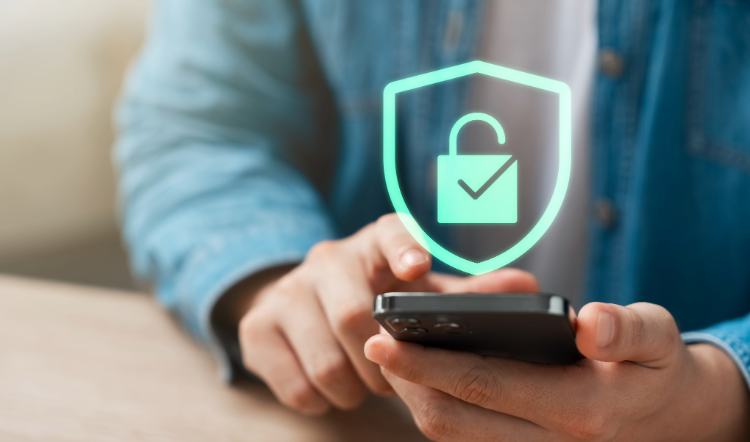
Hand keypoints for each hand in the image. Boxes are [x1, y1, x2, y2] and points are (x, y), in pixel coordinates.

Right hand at [237, 213, 538, 414]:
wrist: (303, 306)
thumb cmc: (377, 300)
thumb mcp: (422, 295)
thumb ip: (469, 295)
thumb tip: (528, 288)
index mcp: (373, 245)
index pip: (388, 232)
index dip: (402, 247)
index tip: (416, 269)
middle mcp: (326, 260)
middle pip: (352, 313)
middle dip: (381, 359)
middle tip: (396, 376)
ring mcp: (286, 293)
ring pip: (326, 358)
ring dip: (356, 385)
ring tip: (369, 383)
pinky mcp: (258, 328)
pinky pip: (296, 384)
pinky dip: (323, 399)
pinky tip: (335, 388)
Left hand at [366, 302, 749, 440]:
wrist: (673, 419)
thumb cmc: (658, 369)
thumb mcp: (658, 339)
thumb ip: (626, 331)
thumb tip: (590, 324)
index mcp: (580, 408)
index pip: (484, 385)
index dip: (427, 363)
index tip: (383, 338)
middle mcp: (550, 440)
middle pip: (452, 418)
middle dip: (405, 381)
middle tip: (371, 341)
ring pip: (451, 433)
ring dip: (414, 396)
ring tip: (389, 354)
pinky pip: (466, 436)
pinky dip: (436, 407)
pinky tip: (422, 375)